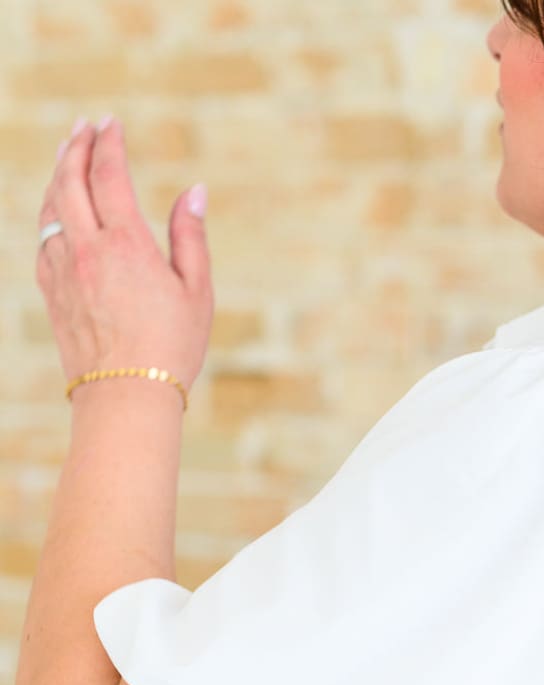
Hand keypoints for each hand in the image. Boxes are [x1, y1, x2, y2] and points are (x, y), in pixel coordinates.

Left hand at [36, 118, 213, 397]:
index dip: (108, 143)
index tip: (112, 123)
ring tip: (67, 156)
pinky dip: (49, 213)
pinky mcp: (51, 291)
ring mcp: (62, 270)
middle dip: (76, 146)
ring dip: (58, 175)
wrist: (126, 398)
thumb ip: (191, 236)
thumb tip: (194, 190)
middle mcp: (87, 250)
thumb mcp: (196, 291)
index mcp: (126, 245)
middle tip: (84, 126)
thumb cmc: (171, 348)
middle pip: (70, 179)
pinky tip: (57, 208)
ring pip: (50, 206)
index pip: (108, 174)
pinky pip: (43, 239)